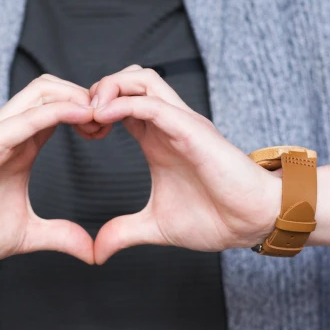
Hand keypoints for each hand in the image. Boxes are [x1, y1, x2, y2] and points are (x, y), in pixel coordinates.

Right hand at [0, 75, 96, 263]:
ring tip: (100, 117)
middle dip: (87, 97)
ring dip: (77, 97)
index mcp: (22, 146)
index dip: (88, 113)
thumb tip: (92, 252)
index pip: (60, 109)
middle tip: (110, 120)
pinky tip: (83, 116)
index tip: (108, 131)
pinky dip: (59, 110)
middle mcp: (11, 132)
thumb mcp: (29, 234)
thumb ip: (61, 236)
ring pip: (43, 90)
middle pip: (54, 89)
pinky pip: (28, 115)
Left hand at [89, 66, 281, 263]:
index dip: (92, 109)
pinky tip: (102, 118)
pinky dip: (124, 103)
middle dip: (96, 90)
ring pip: (141, 78)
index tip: (76, 132)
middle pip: (128, 79)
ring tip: (89, 114)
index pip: (119, 103)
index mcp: (156, 139)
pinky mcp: (191, 129)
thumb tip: (97, 251)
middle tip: (78, 120)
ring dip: (109, 88)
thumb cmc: (215, 218)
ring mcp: (180, 123)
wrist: (252, 222)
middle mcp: (167, 124)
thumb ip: (123, 232)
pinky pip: (154, 102)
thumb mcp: (154, 227)